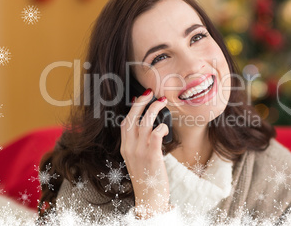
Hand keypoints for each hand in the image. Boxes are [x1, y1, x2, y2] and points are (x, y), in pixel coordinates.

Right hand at [120, 89, 170, 218]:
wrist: (149, 198)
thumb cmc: (147, 178)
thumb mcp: (136, 160)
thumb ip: (138, 144)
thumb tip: (146, 127)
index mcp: (125, 148)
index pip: (124, 123)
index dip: (132, 108)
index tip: (139, 98)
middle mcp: (130, 148)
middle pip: (132, 118)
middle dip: (141, 103)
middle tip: (151, 93)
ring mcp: (140, 152)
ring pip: (144, 123)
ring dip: (154, 110)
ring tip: (162, 102)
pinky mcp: (152, 156)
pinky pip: (155, 135)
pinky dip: (161, 127)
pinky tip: (165, 127)